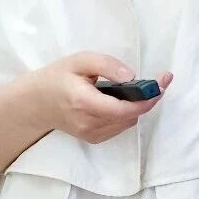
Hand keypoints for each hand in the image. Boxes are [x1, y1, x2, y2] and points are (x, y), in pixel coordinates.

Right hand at [25, 51, 172, 144]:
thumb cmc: (58, 77)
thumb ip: (106, 65)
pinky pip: (120, 126)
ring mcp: (91, 134)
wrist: (37, 102)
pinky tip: (120, 100)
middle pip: (130, 115)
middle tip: (158, 80)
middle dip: (147, 98)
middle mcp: (88, 123)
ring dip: (138, 105)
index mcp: (83, 101)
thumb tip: (132, 76)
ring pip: (128, 121)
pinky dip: (127, 113)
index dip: (146, 99)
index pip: (122, 108)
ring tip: (137, 88)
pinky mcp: (94, 139)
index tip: (161, 84)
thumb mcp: (80, 60)